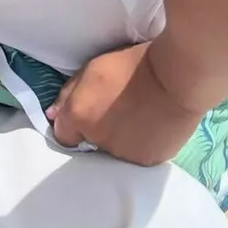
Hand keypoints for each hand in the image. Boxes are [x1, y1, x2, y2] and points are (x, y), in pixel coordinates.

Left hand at [47, 42, 202, 165]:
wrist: (176, 78)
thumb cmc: (131, 65)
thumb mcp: (92, 68)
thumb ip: (67, 94)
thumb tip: (52, 115)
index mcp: (80, 117)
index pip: (63, 135)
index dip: (74, 124)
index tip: (87, 113)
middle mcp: (97, 141)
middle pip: (90, 142)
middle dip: (98, 129)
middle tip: (117, 109)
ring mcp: (124, 155)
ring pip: (114, 151)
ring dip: (119, 138)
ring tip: (137, 116)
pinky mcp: (148, 162)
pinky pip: (136, 155)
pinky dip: (140, 144)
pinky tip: (150, 126)